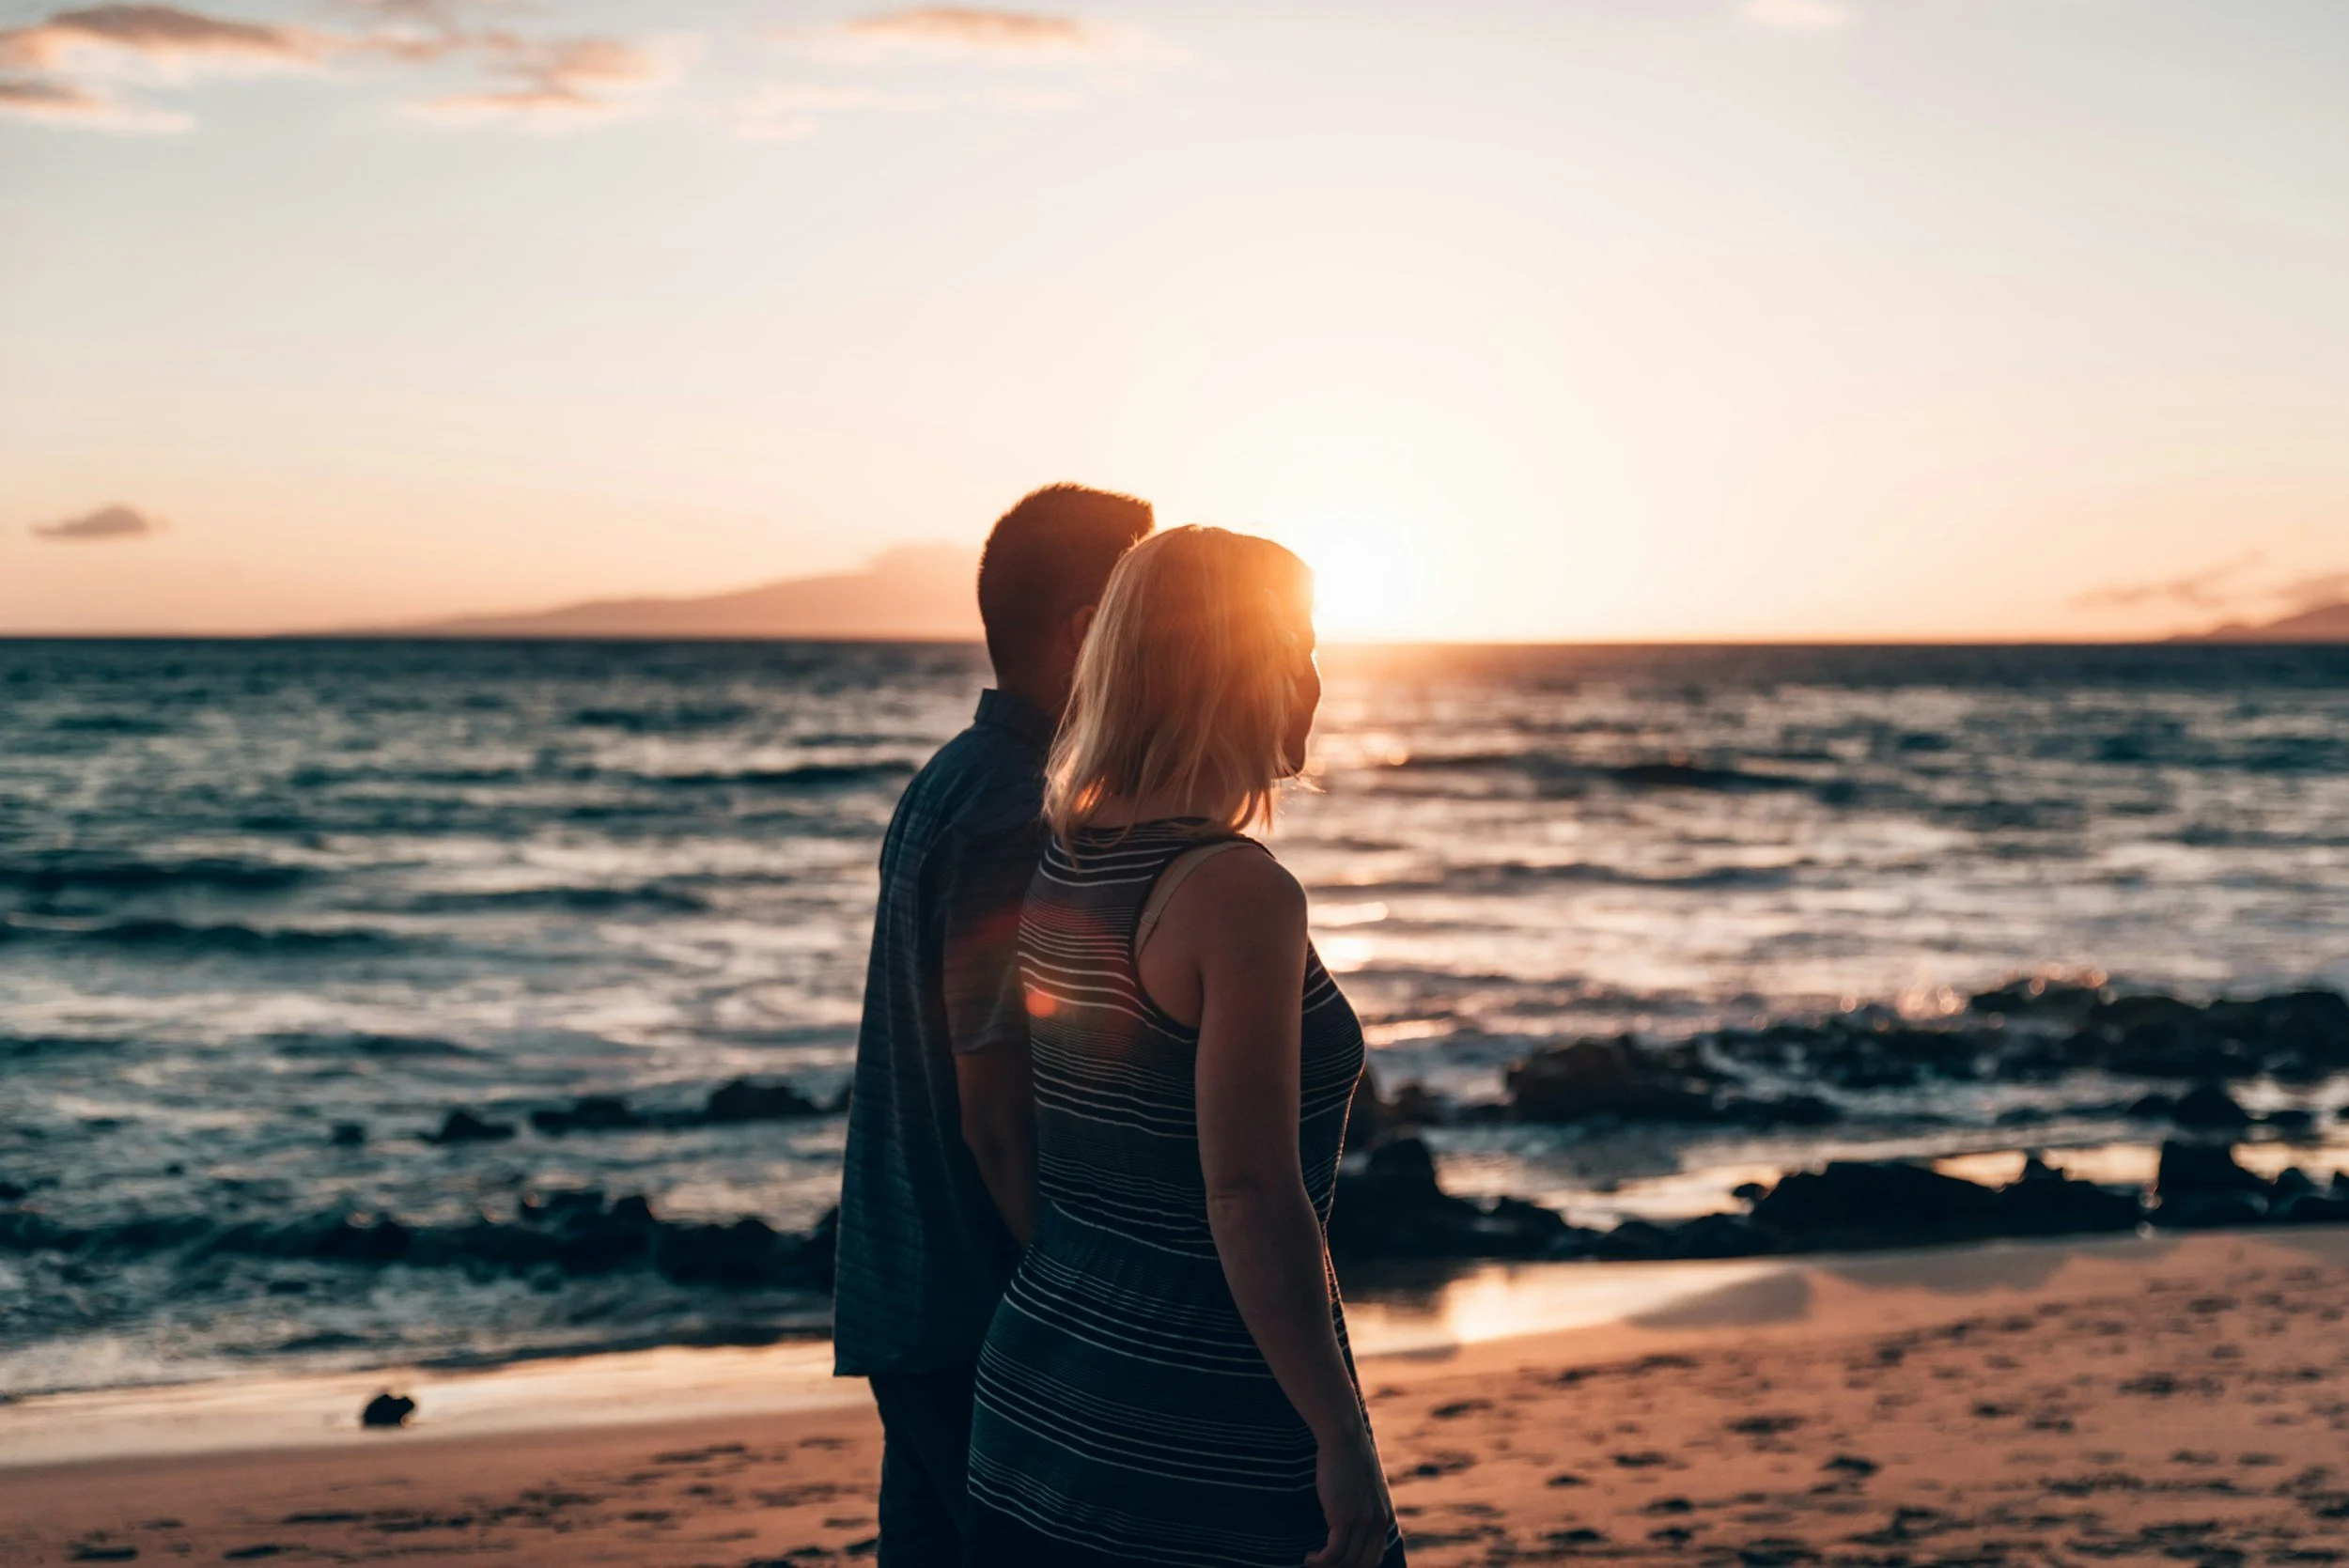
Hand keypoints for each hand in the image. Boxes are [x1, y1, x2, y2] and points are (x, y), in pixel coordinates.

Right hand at [1305, 1426, 1393, 1567]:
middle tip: (1323, 1564)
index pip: (1374, 1559)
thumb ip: (1366, 1508)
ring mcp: (1362, 1521)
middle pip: (1361, 1564)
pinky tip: (1310, 1557)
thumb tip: (1353, 1525)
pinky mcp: (1343, 1517)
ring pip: (1346, 1560)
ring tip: (1312, 1561)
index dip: (1354, 1566)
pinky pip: (1333, 1552)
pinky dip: (1320, 1561)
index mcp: (1385, 1518)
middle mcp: (1378, 1522)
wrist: (1344, 1438)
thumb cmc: (1349, 1460)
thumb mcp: (1366, 1488)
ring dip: (1326, 1566)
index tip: (1336, 1564)